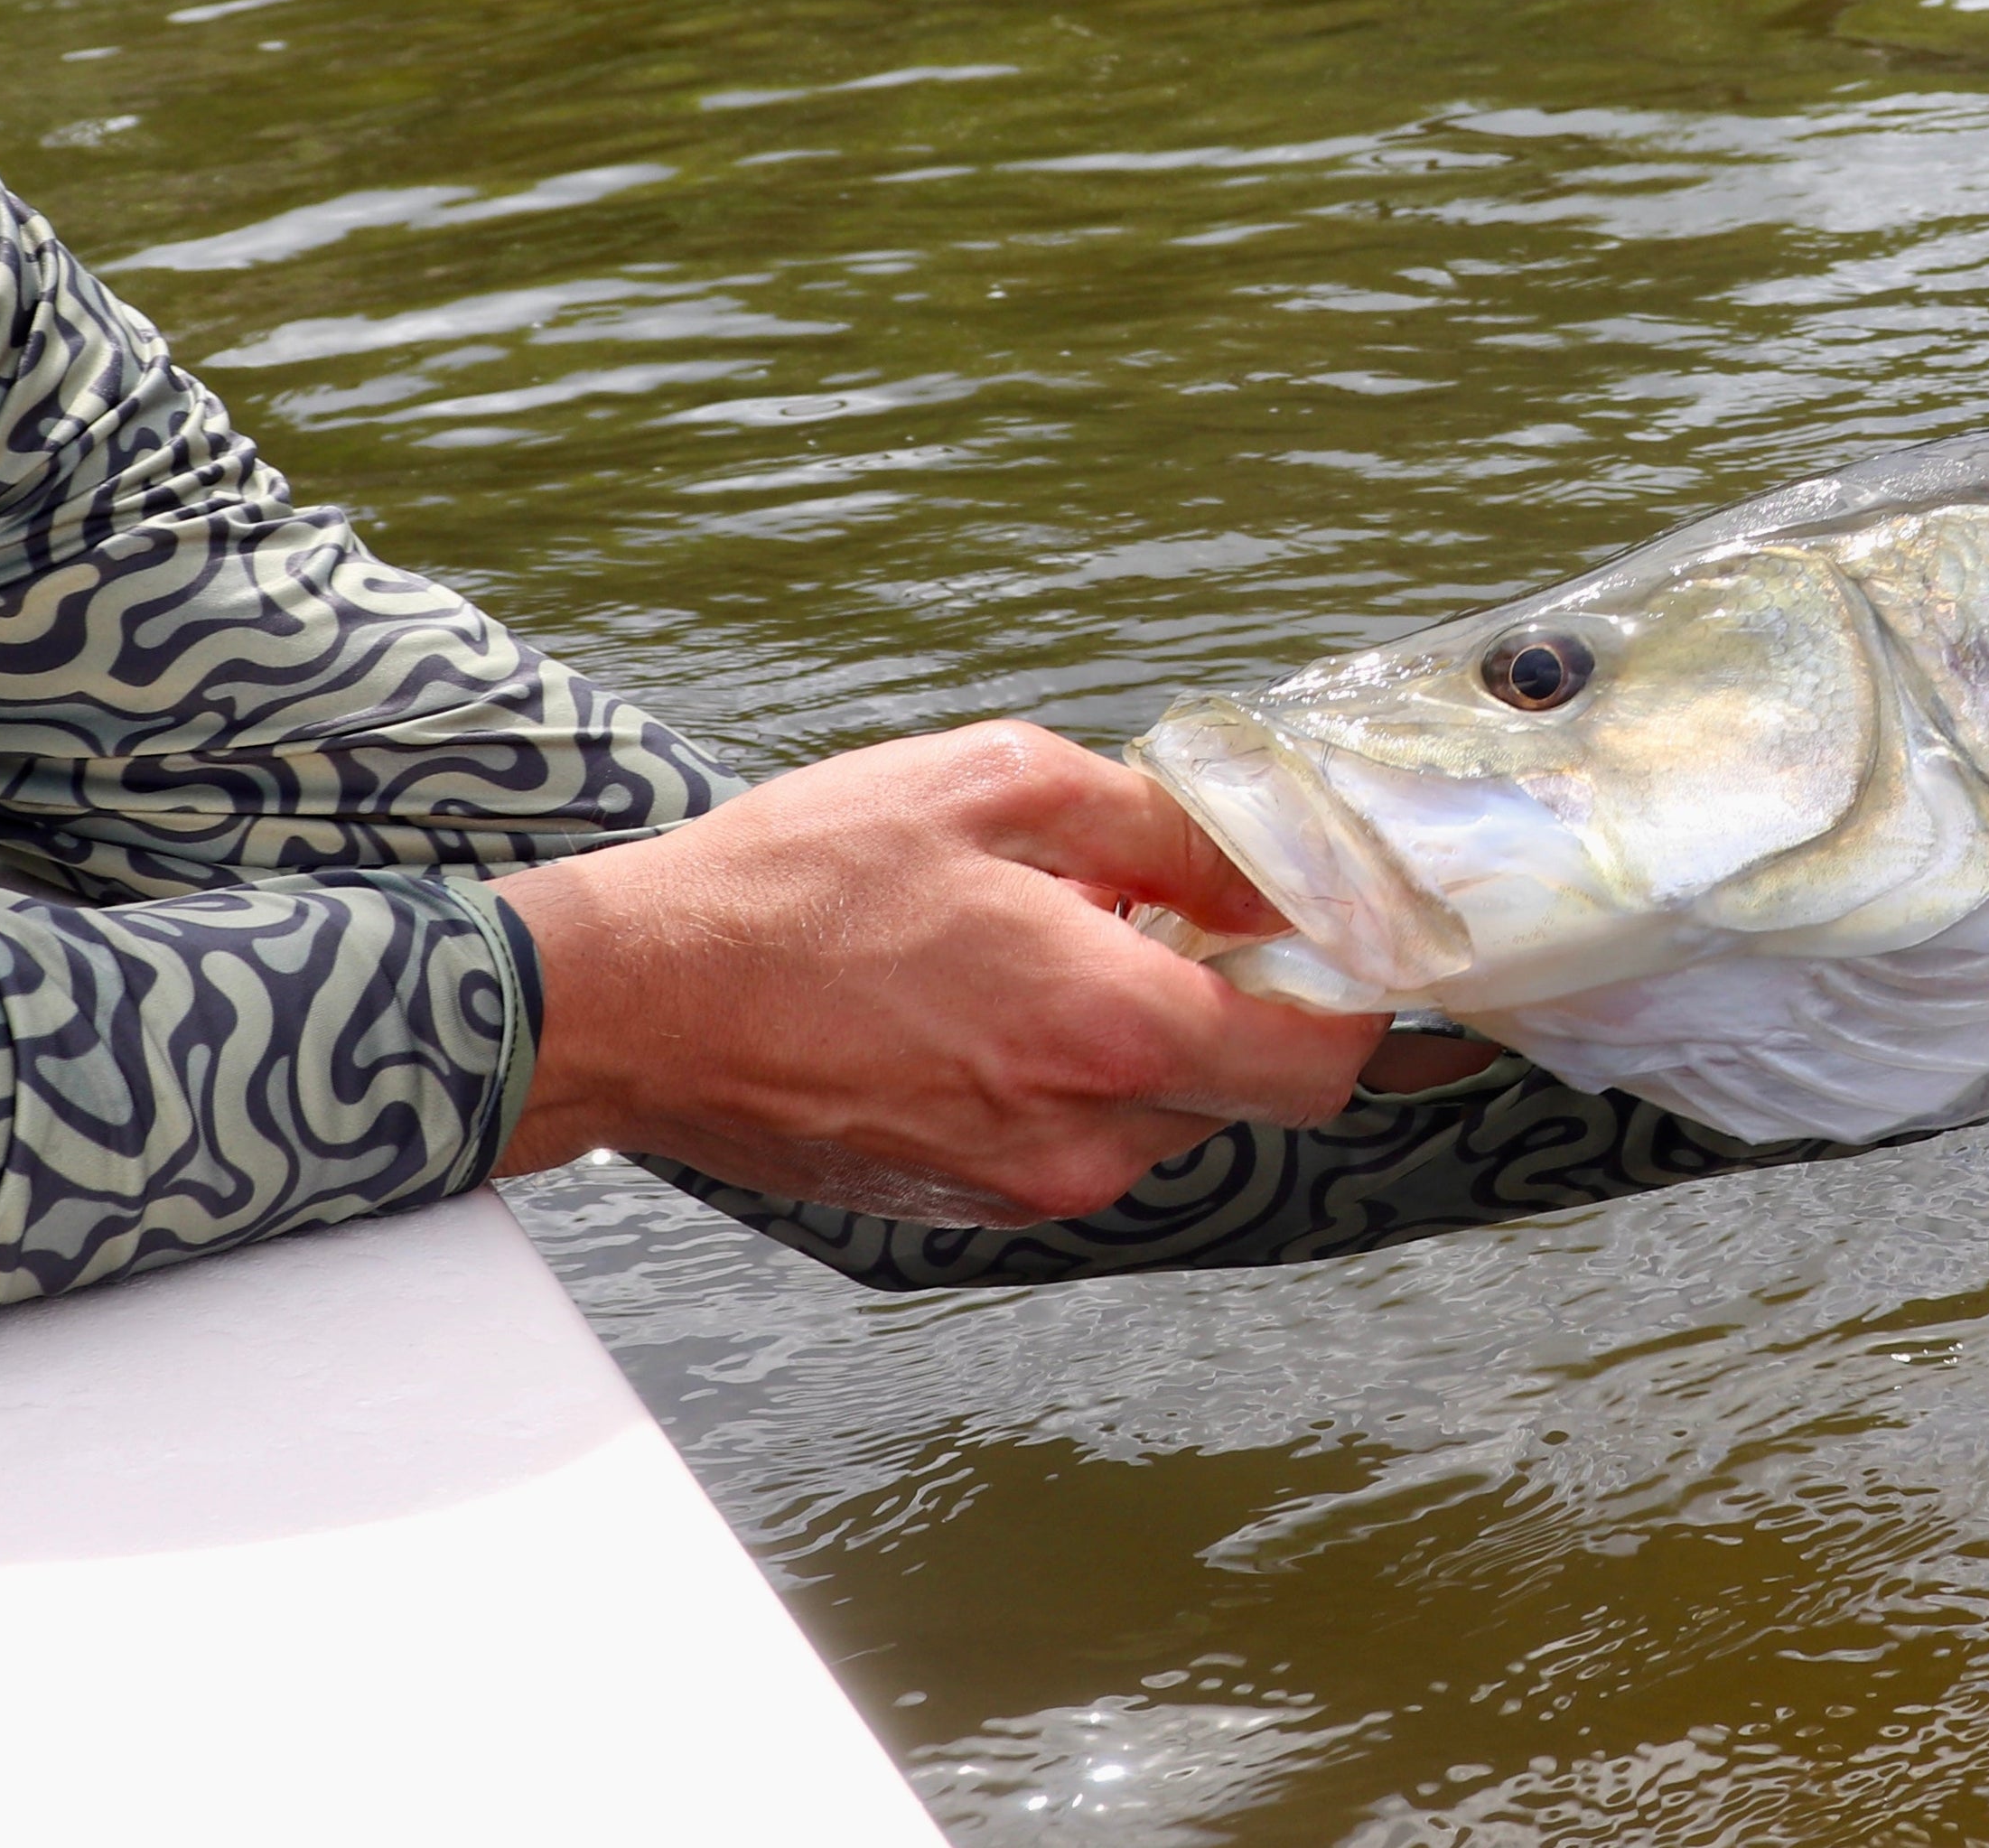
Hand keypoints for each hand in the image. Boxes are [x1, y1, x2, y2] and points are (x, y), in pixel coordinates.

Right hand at [489, 722, 1386, 1221]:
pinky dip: (1075, 1075)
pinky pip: (1079, 1140)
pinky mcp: (966, 1204)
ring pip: (1164, 1118)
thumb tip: (1261, 868)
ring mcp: (1023, 1186)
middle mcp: (1083, 1135)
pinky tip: (994, 999)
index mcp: (1107, 1026)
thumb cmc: (793, 885)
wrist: (633, 1004)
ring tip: (1056, 942)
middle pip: (1249, 1093)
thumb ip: (1158, 827)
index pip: (1321, 1060)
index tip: (1338, 937)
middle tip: (1184, 913)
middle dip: (1244, 1005)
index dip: (1355, 998)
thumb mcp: (990, 784)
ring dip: (1150, 1037)